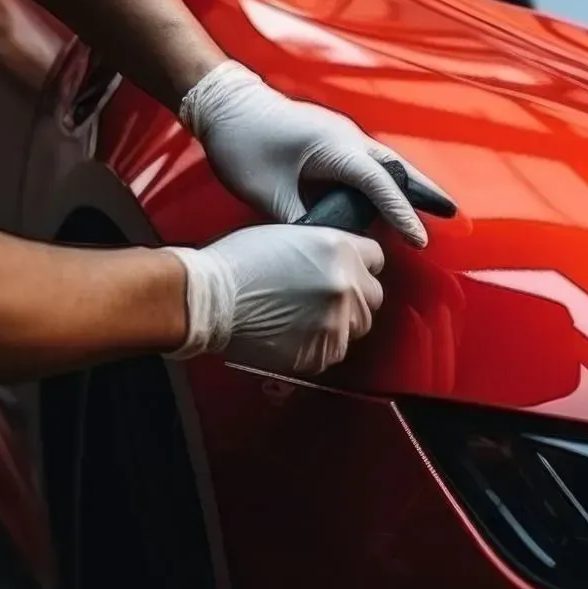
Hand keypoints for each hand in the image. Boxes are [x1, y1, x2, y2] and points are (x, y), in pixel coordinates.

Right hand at [165, 225, 385, 375]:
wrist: (209, 298)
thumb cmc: (239, 261)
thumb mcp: (291, 236)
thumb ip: (325, 250)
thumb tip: (339, 263)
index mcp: (340, 248)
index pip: (377, 259)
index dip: (360, 266)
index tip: (348, 273)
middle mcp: (347, 284)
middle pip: (373, 297)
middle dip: (353, 298)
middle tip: (321, 300)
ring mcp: (337, 321)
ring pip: (357, 327)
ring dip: (338, 324)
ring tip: (303, 319)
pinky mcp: (321, 352)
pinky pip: (333, 351)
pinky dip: (318, 346)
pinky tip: (291, 335)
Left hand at [179, 62, 452, 247]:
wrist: (223, 101)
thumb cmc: (242, 142)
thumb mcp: (267, 191)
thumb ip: (298, 222)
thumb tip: (322, 248)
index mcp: (334, 146)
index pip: (378, 184)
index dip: (400, 214)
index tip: (419, 239)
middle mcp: (346, 136)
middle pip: (396, 166)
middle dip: (424, 190)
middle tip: (452, 212)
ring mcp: (341, 133)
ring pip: (386, 161)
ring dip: (409, 183)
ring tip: (435, 208)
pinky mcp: (332, 136)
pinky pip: (370, 159)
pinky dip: (387, 177)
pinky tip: (390, 195)